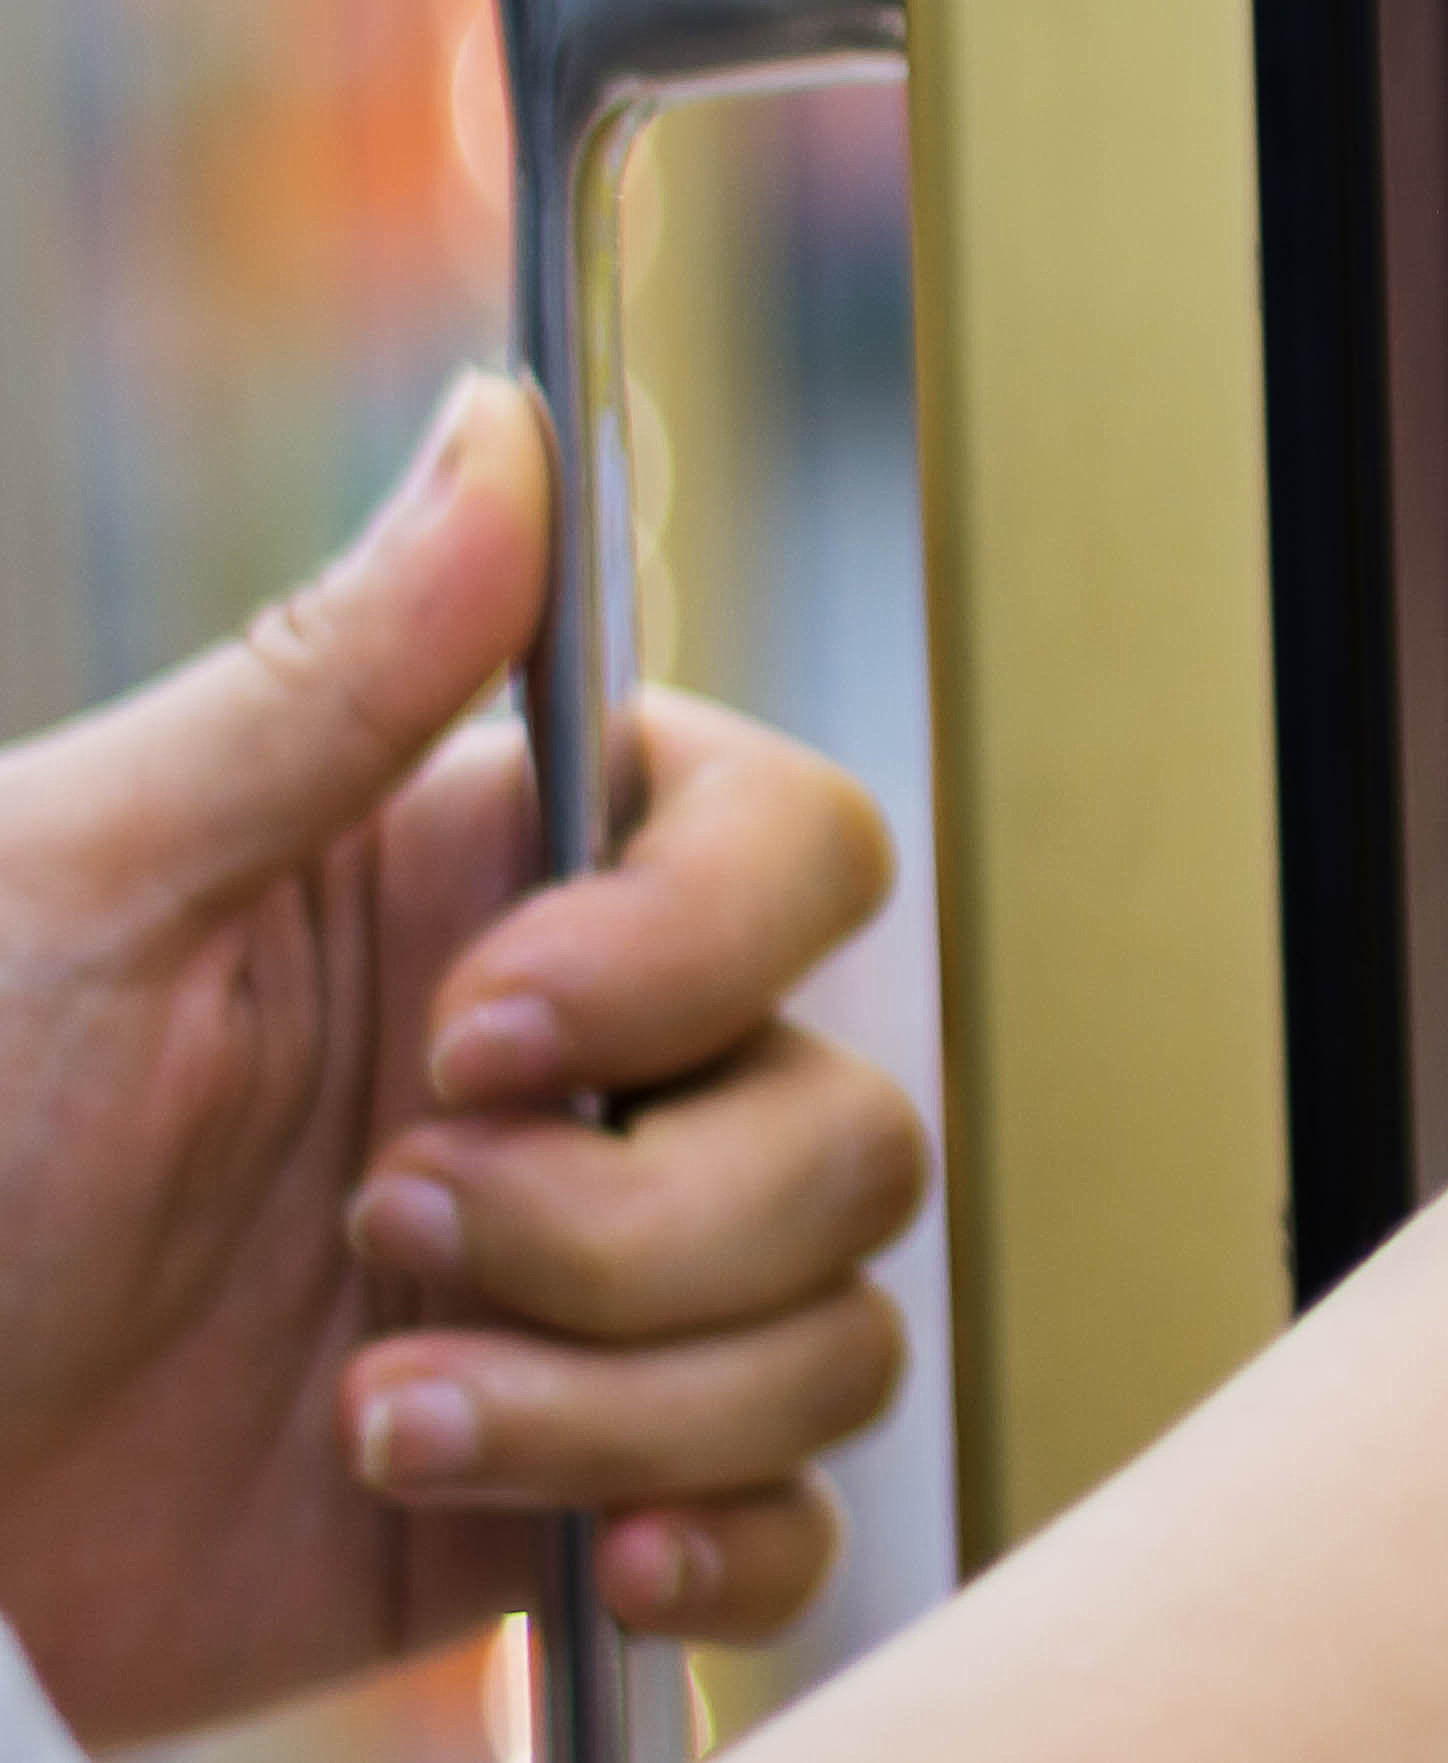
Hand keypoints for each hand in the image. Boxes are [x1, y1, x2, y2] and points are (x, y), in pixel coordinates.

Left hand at [0, 377, 929, 1744]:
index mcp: (487, 909)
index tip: (486, 1033)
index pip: (795, 853)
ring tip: (369, 1419)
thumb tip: (503, 424)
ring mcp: (589, 1307)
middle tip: (373, 1238)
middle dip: (628, 1226)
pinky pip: (794, 1520)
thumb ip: (332, 680)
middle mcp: (579, 1097)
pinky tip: (570, 1550)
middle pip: (845, 1120)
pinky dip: (717, 1541)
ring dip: (612, 1396)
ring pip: (829, 1324)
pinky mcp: (566, 1499)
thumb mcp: (74, 899)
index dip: (697, 949)